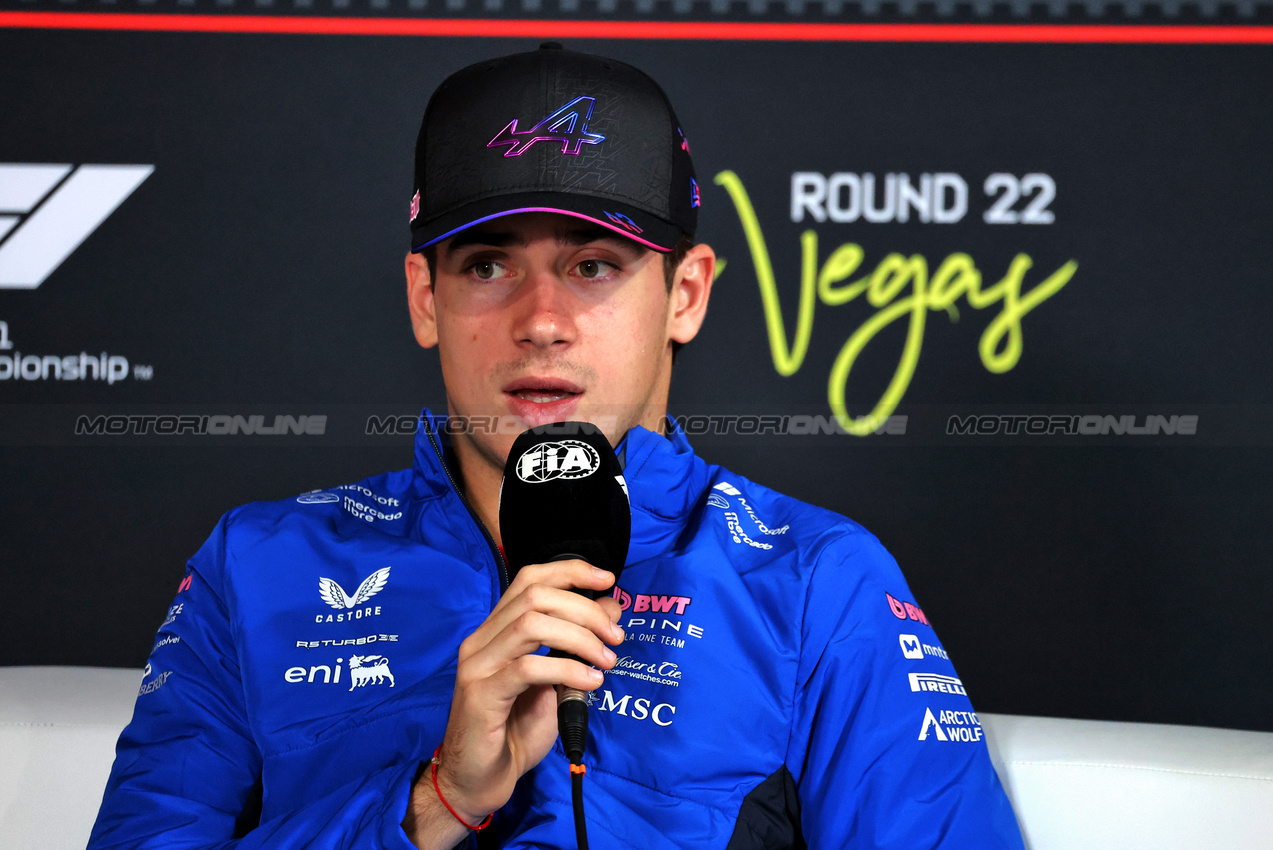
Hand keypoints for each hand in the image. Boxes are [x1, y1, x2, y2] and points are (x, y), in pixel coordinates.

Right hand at [403, 559, 622, 847]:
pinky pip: (528, 668)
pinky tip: (590, 683)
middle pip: (535, 596)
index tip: (608, 580)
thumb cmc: (515, 730)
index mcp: (497, 629)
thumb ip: (577, 643)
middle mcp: (482, 639)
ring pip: (531, 625)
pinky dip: (566, 669)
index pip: (529, 578)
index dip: (570, 571)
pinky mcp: (481, 694)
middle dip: (585, 609)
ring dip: (580, 638)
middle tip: (615, 637)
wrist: (479, 779)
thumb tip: (610, 607)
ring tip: (606, 661)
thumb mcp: (556, 680)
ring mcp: (478, 665)